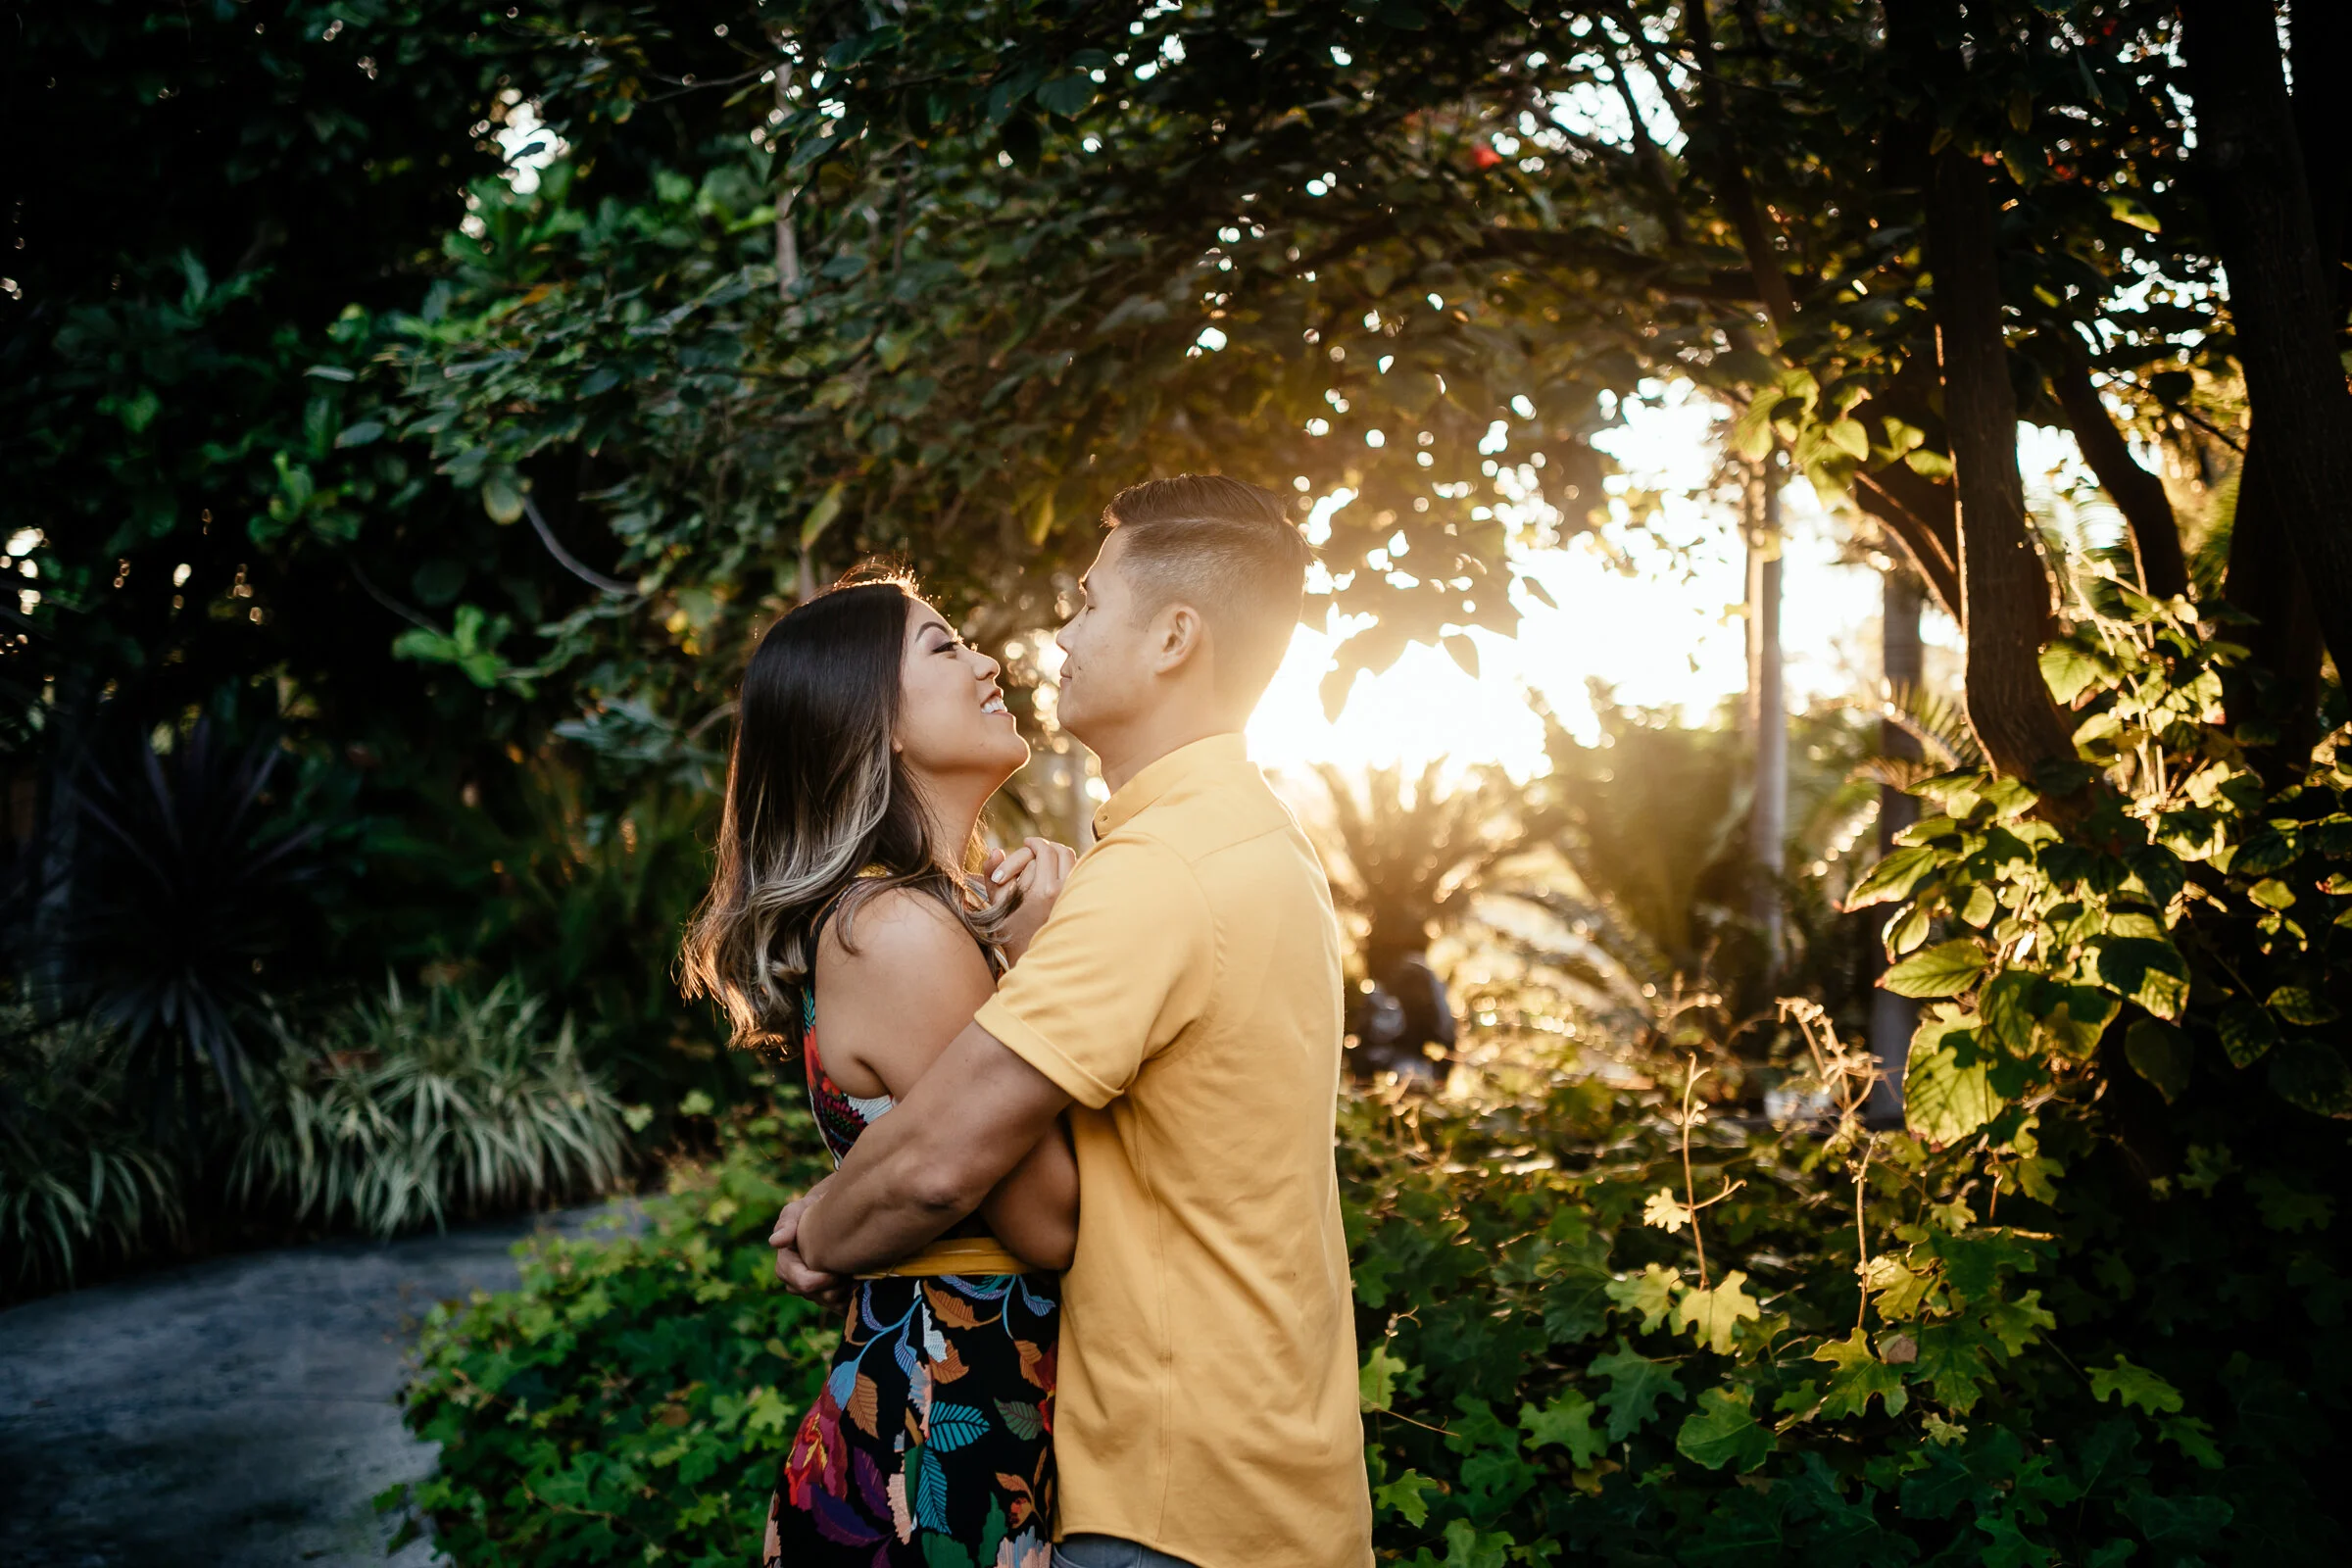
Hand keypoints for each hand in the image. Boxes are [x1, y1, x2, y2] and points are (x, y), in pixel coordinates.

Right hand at [770, 1192, 846, 1305]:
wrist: (832, 1215)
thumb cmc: (811, 1210)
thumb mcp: (798, 1210)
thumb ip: (787, 1223)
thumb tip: (775, 1241)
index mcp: (787, 1267)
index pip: (802, 1283)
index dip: (821, 1280)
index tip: (837, 1269)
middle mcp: (797, 1283)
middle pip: (818, 1297)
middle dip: (835, 1287)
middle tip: (850, 1271)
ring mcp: (812, 1292)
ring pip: (830, 1303)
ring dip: (845, 1291)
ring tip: (855, 1272)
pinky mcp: (829, 1296)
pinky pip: (840, 1307)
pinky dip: (851, 1297)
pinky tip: (858, 1281)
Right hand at [985, 836, 1076, 963]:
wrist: (1031, 951)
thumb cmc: (1010, 928)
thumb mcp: (996, 902)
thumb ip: (991, 873)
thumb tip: (997, 850)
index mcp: (1043, 890)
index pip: (1044, 851)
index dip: (1034, 843)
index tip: (1026, 842)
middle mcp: (1063, 891)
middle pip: (1062, 851)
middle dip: (1046, 846)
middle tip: (1033, 848)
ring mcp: (1073, 895)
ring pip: (1072, 860)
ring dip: (1058, 854)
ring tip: (1043, 857)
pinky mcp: (1079, 899)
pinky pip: (1077, 871)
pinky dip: (1066, 866)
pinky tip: (1053, 871)